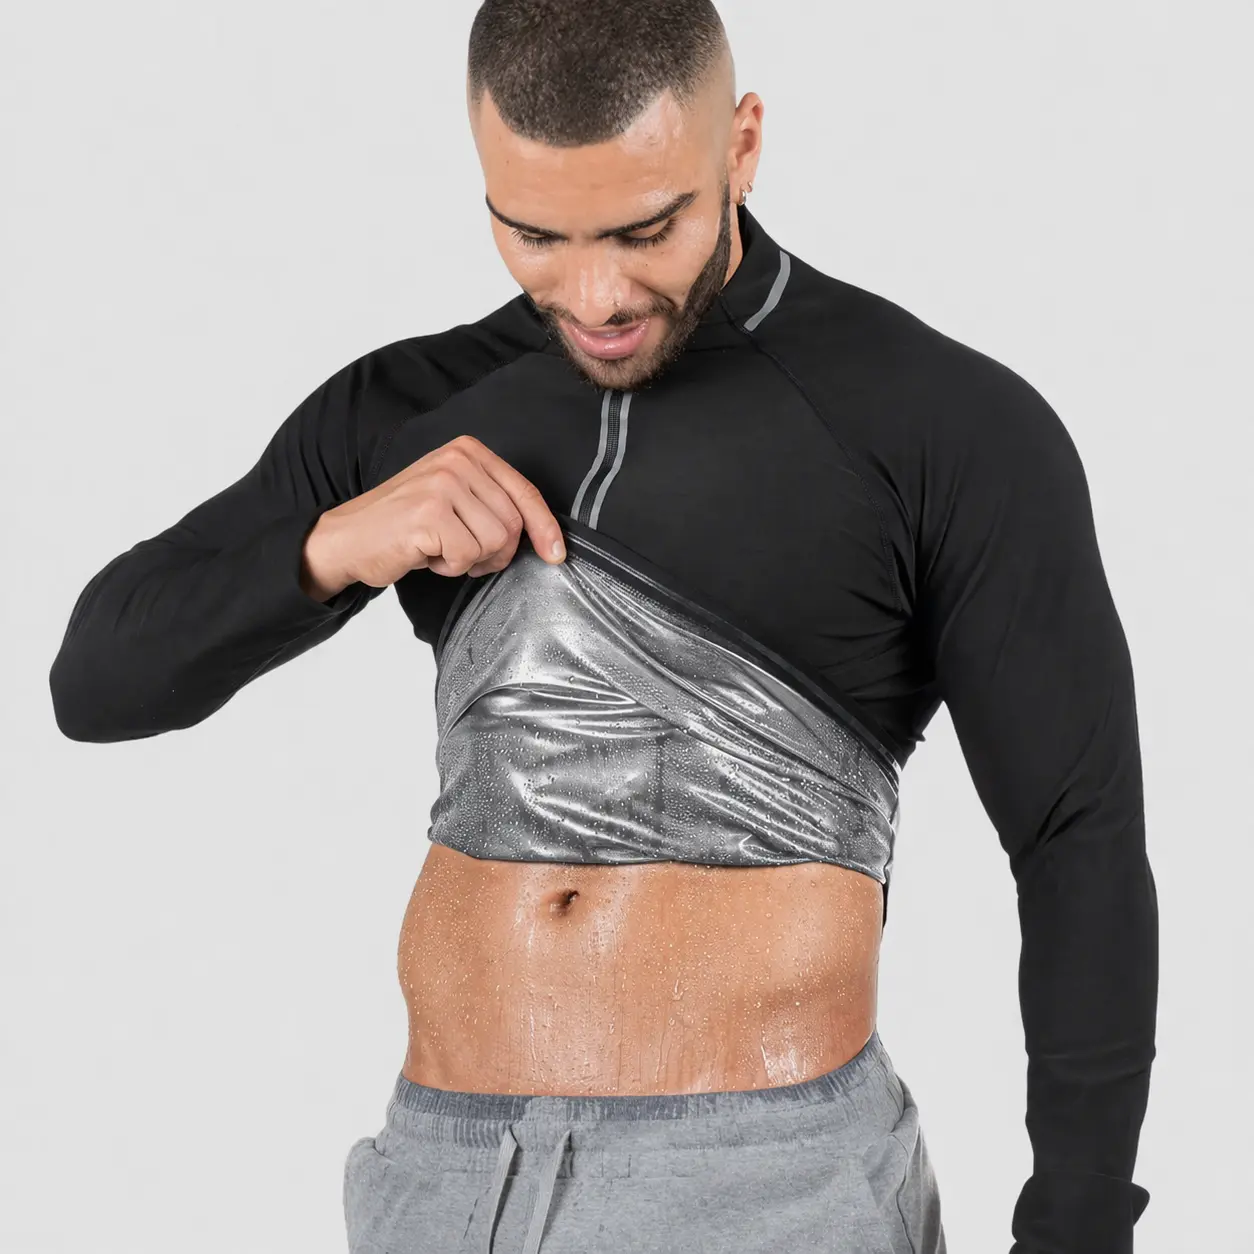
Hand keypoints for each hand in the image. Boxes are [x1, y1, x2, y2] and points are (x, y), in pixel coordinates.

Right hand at [300, 435, 565, 599]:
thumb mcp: (453, 499)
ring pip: (495, 542)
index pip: (524, 491)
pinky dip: (450, 567)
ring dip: (470, 559)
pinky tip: (426, 554)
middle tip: (460, 552)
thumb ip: (492, 503)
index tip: (556, 553)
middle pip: (513, 523)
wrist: (347, 538)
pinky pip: (468, 556)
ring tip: (439, 548)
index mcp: (468, 451)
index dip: (545, 527)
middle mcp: (457, 461)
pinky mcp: (430, 514)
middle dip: (494, 552)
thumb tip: (542, 534)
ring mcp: (443, 485)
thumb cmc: (404, 525)